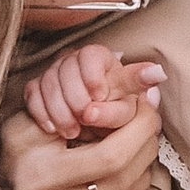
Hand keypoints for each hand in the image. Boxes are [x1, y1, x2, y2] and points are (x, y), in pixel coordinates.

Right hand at [0, 62, 164, 189]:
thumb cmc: (16, 149)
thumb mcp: (32, 116)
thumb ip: (75, 90)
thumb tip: (125, 63)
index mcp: (30, 159)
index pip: (107, 150)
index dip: (134, 120)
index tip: (143, 98)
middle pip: (119, 167)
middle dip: (144, 134)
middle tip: (149, 112)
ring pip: (126, 186)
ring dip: (144, 154)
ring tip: (143, 132)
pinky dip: (136, 176)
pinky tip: (132, 159)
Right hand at [24, 42, 157, 146]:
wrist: (86, 135)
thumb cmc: (109, 112)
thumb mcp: (123, 98)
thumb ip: (134, 85)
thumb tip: (158, 73)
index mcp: (98, 57)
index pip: (91, 54)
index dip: (93, 75)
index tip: (99, 96)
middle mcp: (74, 60)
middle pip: (66, 66)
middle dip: (77, 97)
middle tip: (87, 119)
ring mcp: (52, 73)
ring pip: (48, 80)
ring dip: (61, 110)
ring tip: (73, 132)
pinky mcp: (36, 89)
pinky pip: (32, 93)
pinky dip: (42, 112)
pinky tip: (53, 129)